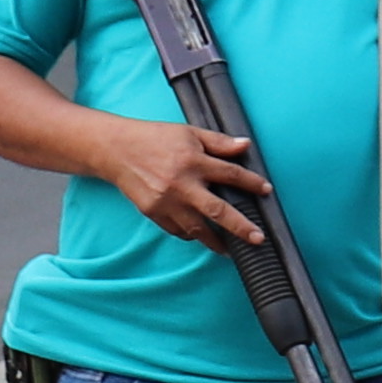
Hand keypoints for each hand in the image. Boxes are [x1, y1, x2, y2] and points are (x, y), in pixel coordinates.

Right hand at [105, 118, 275, 250]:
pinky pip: (177, 230)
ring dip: (216, 241)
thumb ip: (219, 142)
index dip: (252, 183)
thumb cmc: (154, 138)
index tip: (266, 190)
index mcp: (193, 162)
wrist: (115, 150)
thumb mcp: (189, 133)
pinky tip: (202, 236)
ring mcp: (165, 201)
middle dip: (240, 227)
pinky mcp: (152, 212)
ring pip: (196, 228)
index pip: (231, 175)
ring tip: (231, 250)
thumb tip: (246, 146)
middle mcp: (181, 184)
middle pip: (217, 211)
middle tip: (258, 239)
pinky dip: (191, 235)